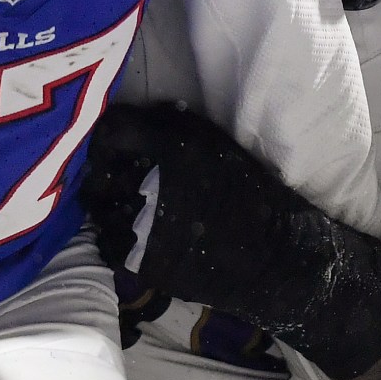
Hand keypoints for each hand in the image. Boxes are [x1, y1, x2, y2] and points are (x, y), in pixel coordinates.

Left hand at [80, 103, 380, 379]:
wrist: (281, 258)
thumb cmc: (254, 196)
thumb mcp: (220, 146)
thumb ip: (176, 127)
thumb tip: (138, 116)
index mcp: (178, 147)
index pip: (112, 129)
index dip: (104, 137)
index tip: (109, 146)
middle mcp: (157, 182)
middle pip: (99, 172)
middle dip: (103, 174)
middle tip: (112, 179)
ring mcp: (148, 227)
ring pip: (100, 210)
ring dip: (106, 206)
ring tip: (121, 207)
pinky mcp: (146, 263)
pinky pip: (109, 245)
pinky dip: (113, 238)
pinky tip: (129, 234)